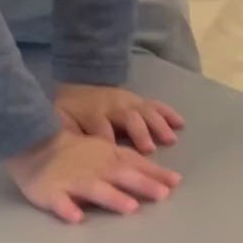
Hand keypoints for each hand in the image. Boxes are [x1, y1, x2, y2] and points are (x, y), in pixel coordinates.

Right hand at [5, 129, 180, 223]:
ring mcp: (71, 181)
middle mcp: (94, 169)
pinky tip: (75, 217)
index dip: (154, 173)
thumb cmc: (74, 150)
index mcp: (107, 157)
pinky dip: (66, 208)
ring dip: (112, 197)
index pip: (134, 164)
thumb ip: (131, 161)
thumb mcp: (105, 149)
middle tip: (162, 195)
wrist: (31, 140)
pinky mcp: (50, 192)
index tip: (176, 182)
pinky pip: (58, 202)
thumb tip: (168, 179)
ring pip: (93, 188)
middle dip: (142, 184)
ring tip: (130, 207)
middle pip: (120, 175)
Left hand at [54, 83, 184, 154]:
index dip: (107, 140)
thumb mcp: (61, 123)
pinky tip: (180, 123)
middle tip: (149, 150)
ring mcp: (128, 101)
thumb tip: (68, 154)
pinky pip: (155, 105)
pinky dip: (168, 113)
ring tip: (170, 140)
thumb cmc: (70, 113)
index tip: (115, 158)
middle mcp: (112, 106)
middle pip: (128, 118)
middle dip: (139, 133)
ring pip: (145, 111)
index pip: (100, 127)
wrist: (77, 85)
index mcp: (92, 113)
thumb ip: (66, 137)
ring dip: (158, 125)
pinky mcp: (138, 100)